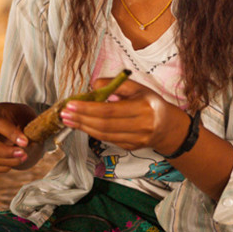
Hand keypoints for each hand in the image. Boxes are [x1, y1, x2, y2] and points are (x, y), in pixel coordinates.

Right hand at [0, 102, 41, 173]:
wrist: (13, 121)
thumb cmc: (19, 116)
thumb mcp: (26, 115)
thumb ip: (27, 128)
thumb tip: (29, 145)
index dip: (11, 134)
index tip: (25, 142)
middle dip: (5, 152)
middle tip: (24, 154)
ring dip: (8, 161)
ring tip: (24, 157)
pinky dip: (3, 167)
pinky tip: (15, 161)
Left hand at [59, 78, 189, 153]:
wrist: (168, 127)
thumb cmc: (150, 103)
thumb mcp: (138, 87)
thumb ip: (116, 84)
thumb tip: (94, 85)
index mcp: (143, 108)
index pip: (110, 111)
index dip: (88, 109)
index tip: (71, 104)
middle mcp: (140, 126)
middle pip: (104, 125)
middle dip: (81, 119)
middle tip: (64, 113)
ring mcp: (136, 140)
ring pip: (103, 135)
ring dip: (83, 127)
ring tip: (68, 119)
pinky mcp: (130, 147)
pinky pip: (107, 140)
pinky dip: (92, 132)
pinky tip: (82, 125)